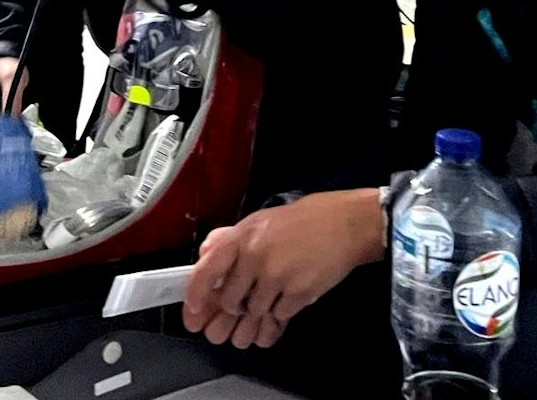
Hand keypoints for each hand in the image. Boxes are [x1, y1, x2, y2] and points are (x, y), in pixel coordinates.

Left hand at [182, 189, 385, 349]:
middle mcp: (256, 256)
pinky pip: (279, 315)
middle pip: (230, 301)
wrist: (343, 224)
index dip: (197, 296)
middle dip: (235, 307)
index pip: (207, 271)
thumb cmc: (301, 222)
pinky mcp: (299, 293)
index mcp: (242, 236)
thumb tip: (205, 257)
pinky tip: (291, 292)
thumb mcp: (259, 222)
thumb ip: (230, 240)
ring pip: (255, 311)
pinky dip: (283, 310)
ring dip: (261, 309)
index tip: (193, 312)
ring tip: (274, 292)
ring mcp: (278, 276)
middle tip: (247, 300)